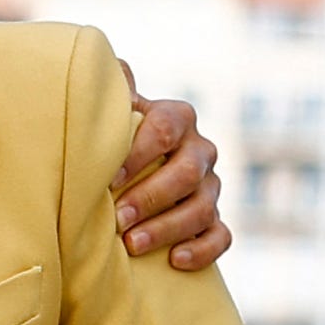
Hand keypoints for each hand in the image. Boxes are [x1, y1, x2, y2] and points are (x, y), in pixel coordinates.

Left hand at [112, 61, 228, 270]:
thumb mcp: (107, 112)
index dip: (137, 154)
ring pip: (202, 208)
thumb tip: (103, 63)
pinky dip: (201, 250)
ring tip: (132, 245)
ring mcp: (211, 187)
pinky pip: (221, 236)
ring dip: (167, 228)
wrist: (124, 172)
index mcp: (175, 117)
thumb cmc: (108, 140)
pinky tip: (174, 261)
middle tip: (116, 218)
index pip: (164, 129)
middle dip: (149, 197)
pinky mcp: (215, 220)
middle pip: (185, 173)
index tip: (107, 178)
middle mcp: (199, 150)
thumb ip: (107, 91)